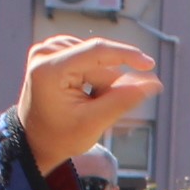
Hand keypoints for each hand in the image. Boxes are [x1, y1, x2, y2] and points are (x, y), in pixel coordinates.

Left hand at [15, 35, 164, 172]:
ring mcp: (48, 49)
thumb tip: (154, 83)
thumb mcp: (94, 123)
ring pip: (95, 60)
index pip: (96, 51)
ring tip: (88, 105)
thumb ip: (123, 100)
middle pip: (97, 60)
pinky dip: (92, 77)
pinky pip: (87, 59)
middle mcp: (46, 52)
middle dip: (107, 83)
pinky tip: (84, 94)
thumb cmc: (61, 137)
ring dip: (101, 82)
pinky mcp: (54, 51)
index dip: (126, 56)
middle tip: (99, 110)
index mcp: (49, 69)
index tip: (150, 65)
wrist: (36, 140)